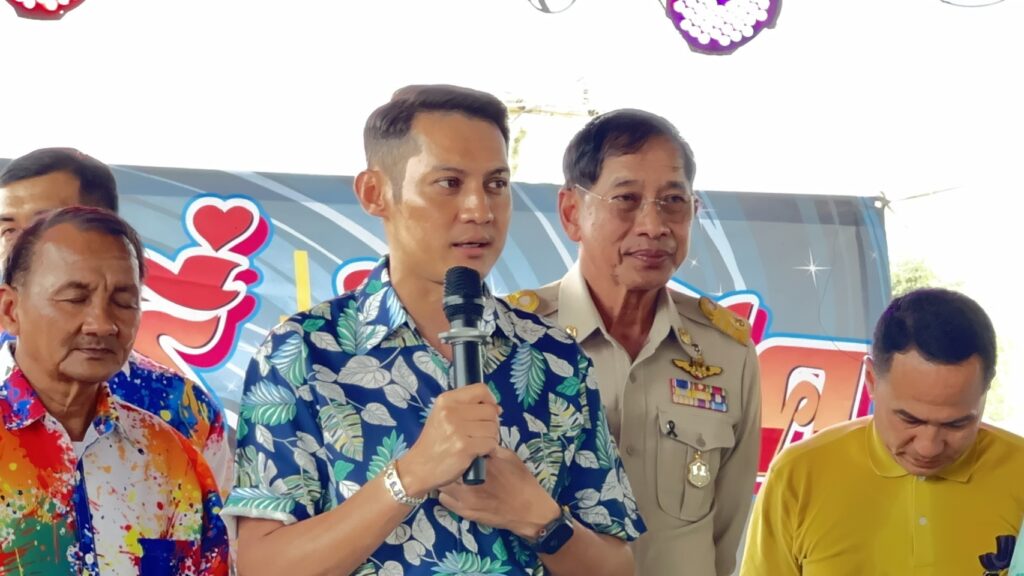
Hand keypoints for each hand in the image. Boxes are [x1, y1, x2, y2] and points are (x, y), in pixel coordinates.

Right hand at [397, 383, 499, 496]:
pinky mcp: (464, 447)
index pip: (481, 390)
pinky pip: (490, 444)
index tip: (490, 411)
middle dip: (492, 423)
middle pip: (490, 410)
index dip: (490, 400)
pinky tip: (479, 453)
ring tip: (478, 444)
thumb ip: (466, 407)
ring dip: (491, 438)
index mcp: (446, 400)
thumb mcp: (443, 416)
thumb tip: (498, 409)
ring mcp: (457, 429)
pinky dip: (489, 450)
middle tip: (482, 433)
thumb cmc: (434, 442)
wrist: (419, 467)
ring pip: (492, 428)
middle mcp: (451, 411)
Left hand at [437, 447, 561, 539]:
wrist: (530, 510)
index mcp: (482, 463)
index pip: (458, 450)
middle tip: (451, 462)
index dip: (455, 449)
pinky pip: (444, 500)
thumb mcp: (509, 457)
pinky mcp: (465, 512)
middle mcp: (471, 481)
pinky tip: (454, 491)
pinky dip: (446, 494)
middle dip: (447, 463)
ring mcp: (466, 499)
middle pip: (446, 467)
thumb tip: (476, 439)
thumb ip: (490, 448)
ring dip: (444, 479)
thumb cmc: (522, 481)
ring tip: (451, 477)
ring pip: (441, 484)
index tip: (457, 448)